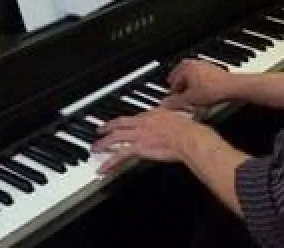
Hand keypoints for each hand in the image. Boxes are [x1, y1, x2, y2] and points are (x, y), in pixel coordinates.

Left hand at [93, 108, 207, 173]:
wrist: (187, 137)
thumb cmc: (188, 129)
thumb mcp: (181, 116)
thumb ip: (176, 116)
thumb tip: (179, 115)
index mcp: (153, 114)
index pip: (134, 117)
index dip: (126, 121)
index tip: (121, 123)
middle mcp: (143, 122)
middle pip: (120, 123)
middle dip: (108, 127)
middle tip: (99, 131)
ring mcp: (139, 134)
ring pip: (115, 137)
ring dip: (103, 143)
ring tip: (95, 148)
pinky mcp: (139, 147)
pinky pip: (120, 155)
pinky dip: (109, 162)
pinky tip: (103, 169)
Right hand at [162, 59, 233, 111]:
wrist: (232, 87)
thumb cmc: (212, 89)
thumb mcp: (191, 98)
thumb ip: (176, 102)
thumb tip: (164, 104)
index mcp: (186, 67)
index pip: (173, 80)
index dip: (172, 92)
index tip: (172, 100)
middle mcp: (194, 63)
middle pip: (181, 74)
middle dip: (179, 84)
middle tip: (176, 93)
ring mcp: (204, 65)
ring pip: (191, 75)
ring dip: (188, 83)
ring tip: (188, 93)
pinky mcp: (212, 70)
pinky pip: (200, 76)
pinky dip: (197, 83)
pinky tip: (200, 92)